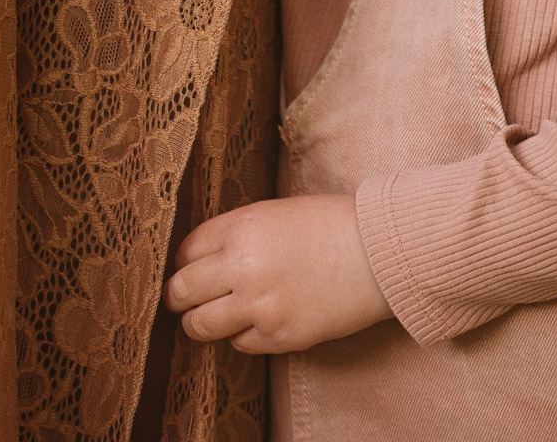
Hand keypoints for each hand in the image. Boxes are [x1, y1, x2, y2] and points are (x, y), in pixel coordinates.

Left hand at [164, 194, 393, 354]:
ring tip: (210, 316)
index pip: (185, 250)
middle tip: (184, 298)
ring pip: (199, 326)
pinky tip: (259, 320)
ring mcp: (260, 305)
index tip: (190, 267)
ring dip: (200, 322)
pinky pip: (239, 344)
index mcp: (241, 227)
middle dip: (179, 296)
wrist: (377, 251)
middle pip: (181, 291)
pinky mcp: (279, 335)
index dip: (184, 261)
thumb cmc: (329, 224)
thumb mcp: (274, 212)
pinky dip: (242, 335)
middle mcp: (243, 266)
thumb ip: (237, 232)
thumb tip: (201, 257)